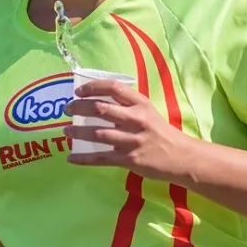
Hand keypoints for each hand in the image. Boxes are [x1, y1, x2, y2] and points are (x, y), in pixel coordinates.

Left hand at [63, 79, 191, 182]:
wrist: (181, 157)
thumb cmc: (162, 133)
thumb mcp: (148, 111)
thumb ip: (128, 105)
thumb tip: (100, 100)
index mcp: (140, 104)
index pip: (113, 88)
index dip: (93, 87)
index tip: (79, 91)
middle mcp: (135, 119)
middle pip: (100, 108)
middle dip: (79, 107)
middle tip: (67, 108)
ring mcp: (131, 140)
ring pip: (97, 133)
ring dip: (77, 131)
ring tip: (66, 131)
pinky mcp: (129, 159)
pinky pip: (101, 158)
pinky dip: (83, 158)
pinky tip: (71, 158)